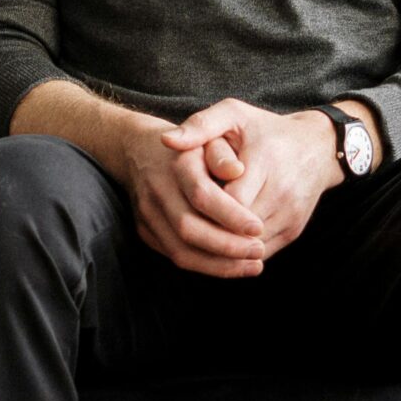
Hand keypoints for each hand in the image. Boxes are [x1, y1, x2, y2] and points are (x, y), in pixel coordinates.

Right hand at [115, 114, 268, 278]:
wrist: (140, 150)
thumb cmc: (192, 145)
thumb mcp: (211, 134)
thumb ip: (223, 152)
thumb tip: (238, 171)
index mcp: (176, 164)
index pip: (202, 195)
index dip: (231, 215)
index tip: (259, 228)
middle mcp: (157, 190)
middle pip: (189, 229)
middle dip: (227, 246)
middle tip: (259, 251)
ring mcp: (148, 214)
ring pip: (180, 251)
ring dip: (219, 265)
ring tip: (253, 265)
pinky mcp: (145, 231)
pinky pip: (175, 256)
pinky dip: (205, 266)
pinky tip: (232, 265)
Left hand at [158, 100, 346, 255]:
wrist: (316, 147)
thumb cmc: (265, 129)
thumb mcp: (234, 114)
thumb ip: (200, 125)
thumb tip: (166, 140)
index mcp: (265, 161)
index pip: (225, 200)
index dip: (200, 206)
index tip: (180, 200)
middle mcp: (283, 192)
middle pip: (234, 227)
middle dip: (206, 228)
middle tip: (180, 222)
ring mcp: (290, 215)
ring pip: (246, 245)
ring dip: (220, 244)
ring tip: (195, 232)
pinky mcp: (294, 231)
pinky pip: (259, 252)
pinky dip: (237, 251)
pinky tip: (216, 239)